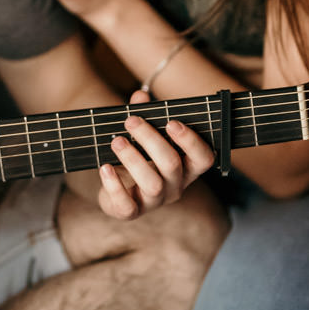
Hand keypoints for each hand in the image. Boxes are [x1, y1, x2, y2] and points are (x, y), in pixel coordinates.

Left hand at [96, 89, 214, 218]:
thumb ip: (143, 114)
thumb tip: (140, 97)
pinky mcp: (132, 212)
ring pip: (152, 184)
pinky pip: (126, 205)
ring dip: (133, 159)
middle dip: (151, 140)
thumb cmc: (138, 156)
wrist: (116, 186)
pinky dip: (114, 185)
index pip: (204, 158)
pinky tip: (104, 167)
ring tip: (116, 140)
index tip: (171, 122)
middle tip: (131, 121)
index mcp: (186, 167)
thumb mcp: (142, 135)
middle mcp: (176, 186)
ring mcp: (155, 202)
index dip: (191, 141)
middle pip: (172, 164)